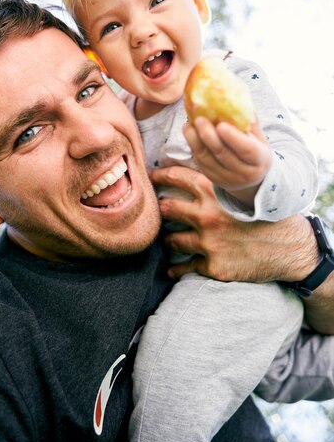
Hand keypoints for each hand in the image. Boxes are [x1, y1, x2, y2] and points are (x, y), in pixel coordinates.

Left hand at [151, 165, 317, 282]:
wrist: (290, 248)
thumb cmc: (267, 216)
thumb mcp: (243, 192)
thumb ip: (219, 184)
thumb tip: (196, 172)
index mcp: (214, 193)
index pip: (177, 177)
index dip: (160, 175)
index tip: (151, 176)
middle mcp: (206, 216)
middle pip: (167, 208)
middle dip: (160, 209)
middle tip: (156, 210)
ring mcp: (208, 243)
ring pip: (172, 240)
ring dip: (168, 240)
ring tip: (167, 239)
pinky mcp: (213, 266)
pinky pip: (185, 267)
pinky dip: (176, 269)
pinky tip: (173, 269)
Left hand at [183, 117, 271, 204]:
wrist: (252, 178)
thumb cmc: (254, 149)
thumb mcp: (258, 137)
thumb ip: (248, 121)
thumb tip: (235, 97)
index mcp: (259, 160)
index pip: (247, 150)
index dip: (233, 138)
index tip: (221, 125)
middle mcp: (244, 173)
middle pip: (223, 155)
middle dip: (209, 136)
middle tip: (199, 119)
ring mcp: (227, 178)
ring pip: (207, 159)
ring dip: (195, 140)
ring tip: (189, 125)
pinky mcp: (213, 178)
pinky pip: (200, 162)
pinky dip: (193, 146)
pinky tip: (189, 132)